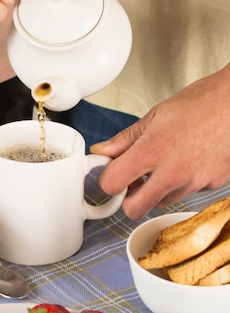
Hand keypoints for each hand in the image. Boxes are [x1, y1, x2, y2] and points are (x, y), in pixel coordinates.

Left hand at [90, 65, 229, 218]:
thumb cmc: (200, 103)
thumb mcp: (155, 115)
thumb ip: (125, 139)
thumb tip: (101, 150)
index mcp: (152, 150)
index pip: (112, 184)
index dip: (107, 179)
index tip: (110, 172)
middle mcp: (172, 173)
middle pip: (134, 209)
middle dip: (127, 198)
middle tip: (131, 179)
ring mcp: (193, 183)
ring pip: (161, 203)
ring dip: (155, 191)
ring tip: (161, 164)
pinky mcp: (210, 186)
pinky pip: (186, 193)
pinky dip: (180, 184)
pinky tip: (185, 162)